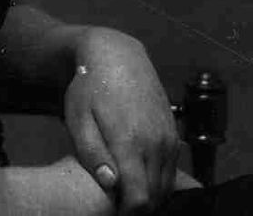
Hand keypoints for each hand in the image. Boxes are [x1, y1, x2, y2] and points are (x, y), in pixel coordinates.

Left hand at [63, 27, 179, 213]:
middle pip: (156, 196)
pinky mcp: (174, 130)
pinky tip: (140, 173)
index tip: (112, 211)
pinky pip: (173, 167)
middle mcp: (156, 142)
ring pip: (167, 184)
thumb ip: (92, 154)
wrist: (116, 54)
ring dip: (150, 194)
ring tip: (126, 188)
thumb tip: (111, 185)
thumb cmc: (89, 87)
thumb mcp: (78, 118)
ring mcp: (168, 136)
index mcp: (130, 142)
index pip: (140, 198)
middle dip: (138, 207)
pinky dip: (159, 178)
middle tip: (116, 203)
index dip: (127, 213)